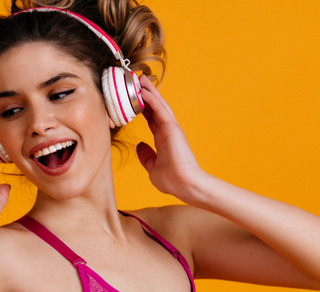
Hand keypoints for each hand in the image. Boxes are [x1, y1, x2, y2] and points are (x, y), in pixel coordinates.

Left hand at [136, 75, 207, 201]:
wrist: (184, 185)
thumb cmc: (172, 180)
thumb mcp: (152, 168)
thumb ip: (146, 156)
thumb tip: (139, 146)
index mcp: (163, 139)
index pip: (151, 119)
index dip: (143, 107)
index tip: (134, 98)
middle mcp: (168, 131)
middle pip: (155, 108)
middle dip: (147, 94)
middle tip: (137, 81)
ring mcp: (171, 128)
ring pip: (159, 105)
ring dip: (149, 91)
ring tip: (140, 79)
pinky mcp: (172, 129)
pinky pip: (160, 111)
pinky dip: (152, 100)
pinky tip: (143, 91)